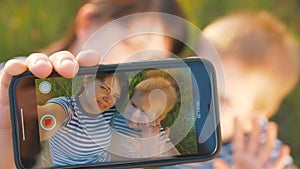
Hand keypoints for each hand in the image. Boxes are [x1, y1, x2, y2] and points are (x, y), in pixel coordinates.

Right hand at [0, 50, 99, 168]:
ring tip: (45, 70)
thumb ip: (103, 155)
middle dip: (67, 62)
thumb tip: (134, 166)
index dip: (89, 63)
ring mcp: (30, 88)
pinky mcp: (7, 93)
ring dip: (42, 62)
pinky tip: (20, 69)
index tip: (96, 62)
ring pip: (38, 64)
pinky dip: (15, 67)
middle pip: (61, 65)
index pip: (83, 73)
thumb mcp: (79, 151)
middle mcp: (52, 88)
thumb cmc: (50, 155)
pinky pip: (9, 74)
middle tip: (71, 70)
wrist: (19, 163)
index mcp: (72, 97)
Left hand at [213, 117, 290, 168]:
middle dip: (257, 129)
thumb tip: (216, 161)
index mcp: (239, 157)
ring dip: (269, 138)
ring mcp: (260, 165)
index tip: (237, 117)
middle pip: (254, 141)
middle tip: (259, 116)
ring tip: (272, 125)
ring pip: (266, 149)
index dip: (238, 129)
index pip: (238, 140)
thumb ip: (223, 168)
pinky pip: (275, 164)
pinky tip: (284, 149)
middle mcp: (250, 159)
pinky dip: (280, 157)